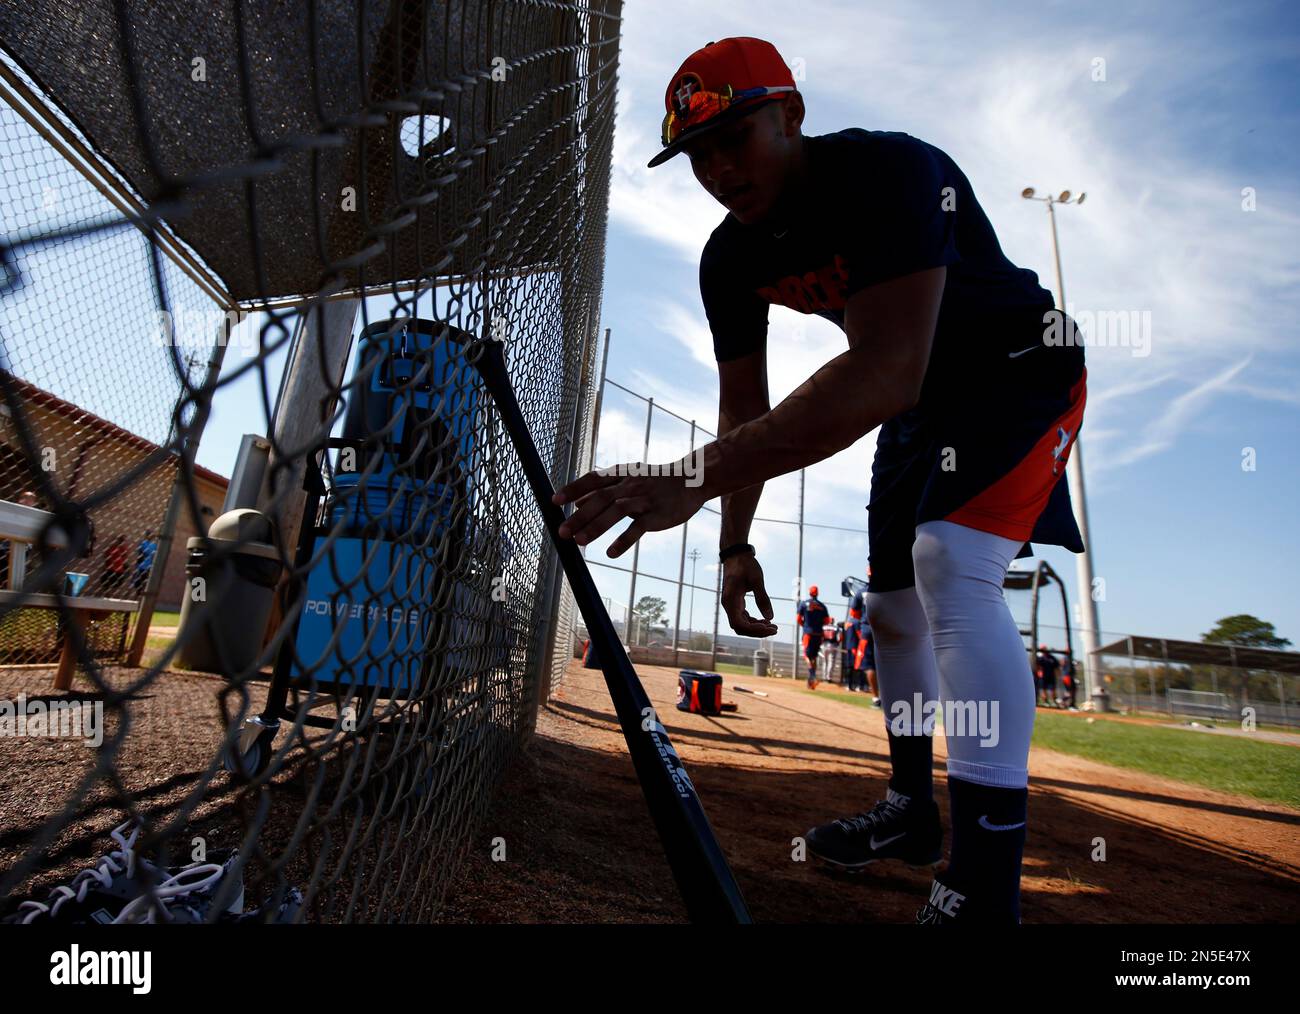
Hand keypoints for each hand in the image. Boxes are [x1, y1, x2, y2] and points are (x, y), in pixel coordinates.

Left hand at [553, 463, 708, 556]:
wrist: (691, 480)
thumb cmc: (655, 481)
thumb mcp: (628, 480)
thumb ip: (602, 490)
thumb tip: (576, 503)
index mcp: (620, 475)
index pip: (592, 480)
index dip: (572, 489)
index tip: (554, 501)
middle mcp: (629, 485)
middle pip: (600, 499)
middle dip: (579, 516)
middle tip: (561, 532)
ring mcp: (644, 499)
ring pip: (616, 512)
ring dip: (596, 527)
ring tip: (579, 542)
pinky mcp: (657, 514)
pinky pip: (639, 528)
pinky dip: (624, 540)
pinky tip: (612, 553)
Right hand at [721, 553, 777, 636]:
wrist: (736, 554)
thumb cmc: (745, 564)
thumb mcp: (756, 580)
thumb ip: (763, 599)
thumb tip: (770, 617)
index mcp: (730, 600)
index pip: (739, 624)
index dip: (754, 630)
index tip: (769, 627)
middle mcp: (728, 605)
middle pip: (740, 627)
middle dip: (757, 631)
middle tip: (775, 629)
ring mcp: (731, 605)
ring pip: (742, 624)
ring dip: (757, 627)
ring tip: (773, 626)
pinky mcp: (736, 602)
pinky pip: (744, 617)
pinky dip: (754, 621)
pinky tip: (766, 620)